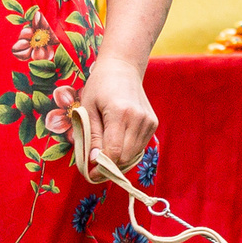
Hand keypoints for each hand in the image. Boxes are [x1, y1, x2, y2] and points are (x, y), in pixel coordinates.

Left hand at [77, 56, 156, 172]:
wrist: (123, 68)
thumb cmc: (100, 86)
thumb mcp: (88, 108)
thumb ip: (92, 136)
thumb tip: (94, 161)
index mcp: (120, 113)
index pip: (114, 151)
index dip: (102, 167)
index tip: (91, 174)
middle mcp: (138, 118)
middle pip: (125, 157)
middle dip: (109, 166)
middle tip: (95, 167)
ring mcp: (149, 122)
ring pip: (134, 155)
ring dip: (118, 160)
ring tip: (104, 155)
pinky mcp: (153, 124)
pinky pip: (140, 147)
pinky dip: (127, 151)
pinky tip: (117, 144)